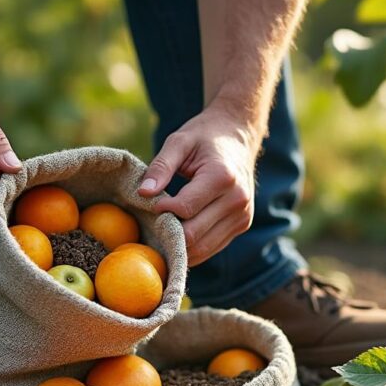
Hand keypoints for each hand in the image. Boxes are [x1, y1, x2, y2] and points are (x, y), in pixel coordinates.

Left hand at [138, 107, 258, 265]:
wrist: (239, 135)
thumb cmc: (205, 137)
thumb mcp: (179, 142)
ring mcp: (242, 215)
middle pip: (194, 234)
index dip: (161, 211)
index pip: (185, 208)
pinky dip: (192, 249)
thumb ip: (161, 167)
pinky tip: (176, 239)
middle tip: (149, 227)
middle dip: (167, 235)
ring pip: (203, 248)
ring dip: (178, 248)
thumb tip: (142, 193)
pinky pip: (212, 248)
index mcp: (222, 177)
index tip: (149, 204)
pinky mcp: (242, 224)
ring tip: (159, 236)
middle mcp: (237, 200)